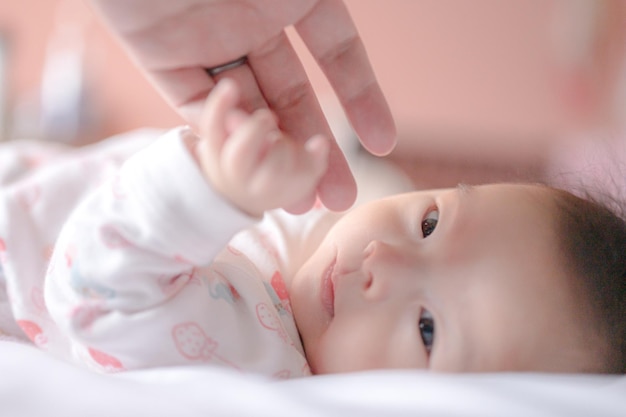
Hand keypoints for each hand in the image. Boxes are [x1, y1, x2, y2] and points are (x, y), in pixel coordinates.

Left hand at [89, 0, 395, 211]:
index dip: (361, 97)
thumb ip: (330, 8)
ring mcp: (209, 43)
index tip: (382, 144)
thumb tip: (367, 31)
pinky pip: (197, 106)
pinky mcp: (162, 58)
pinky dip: (223, 137)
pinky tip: (249, 169)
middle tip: (339, 197)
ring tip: (298, 204)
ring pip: (248, 112)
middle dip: (317, 148)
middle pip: (294, 97)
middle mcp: (254, 22)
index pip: (336, 53)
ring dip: (271, 159)